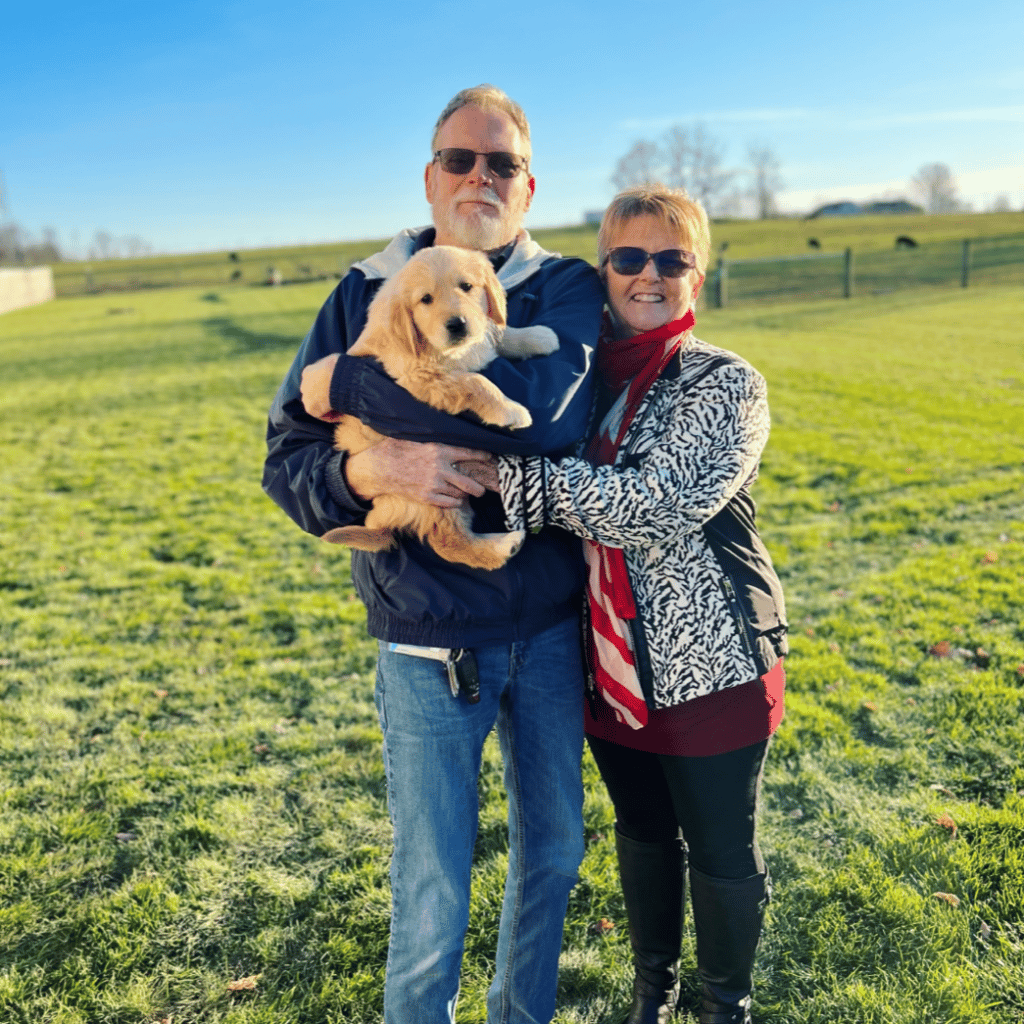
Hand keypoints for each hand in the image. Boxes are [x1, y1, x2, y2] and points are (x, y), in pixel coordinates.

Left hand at [300, 353, 340, 420]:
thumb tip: (337, 369)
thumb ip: (331, 366)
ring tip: (342, 408)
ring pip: (317, 404)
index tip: (337, 389)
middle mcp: (304, 384)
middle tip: (339, 399)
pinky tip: (342, 415)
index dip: (326, 386)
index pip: (315, 380)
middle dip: (324, 396)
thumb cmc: (341, 367)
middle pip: (313, 392)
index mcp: (308, 371)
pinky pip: (322, 415)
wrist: (340, 378)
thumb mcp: (334, 360)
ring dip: (328, 407)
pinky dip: (332, 416)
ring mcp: (306, 397)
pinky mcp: (311, 409)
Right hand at [345, 439, 493, 506]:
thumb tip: (446, 429)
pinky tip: (455, 500)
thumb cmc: (395, 449)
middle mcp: (440, 468)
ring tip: (467, 494)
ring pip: (459, 493)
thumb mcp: (416, 437)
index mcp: (439, 450)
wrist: (378, 468)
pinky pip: (448, 503)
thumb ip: (434, 438)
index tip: (489, 457)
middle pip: (469, 481)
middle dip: (479, 487)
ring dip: (465, 494)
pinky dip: (454, 502)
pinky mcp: (427, 497)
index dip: (482, 455)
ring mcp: (434, 484)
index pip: (468, 453)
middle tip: (483, 489)